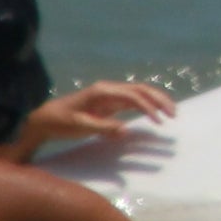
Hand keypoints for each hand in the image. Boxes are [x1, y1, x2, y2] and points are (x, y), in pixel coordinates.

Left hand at [22, 79, 178, 149]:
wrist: (46, 118)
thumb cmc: (62, 122)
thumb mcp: (81, 126)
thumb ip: (103, 128)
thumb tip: (126, 130)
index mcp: (103, 91)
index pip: (133, 96)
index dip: (148, 107)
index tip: (159, 122)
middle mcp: (109, 89)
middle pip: (141, 90)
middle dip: (159, 100)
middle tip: (174, 114)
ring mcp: (110, 95)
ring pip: (139, 93)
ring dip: (156, 101)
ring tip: (171, 113)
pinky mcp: (110, 103)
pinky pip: (133, 101)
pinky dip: (147, 106)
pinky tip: (157, 114)